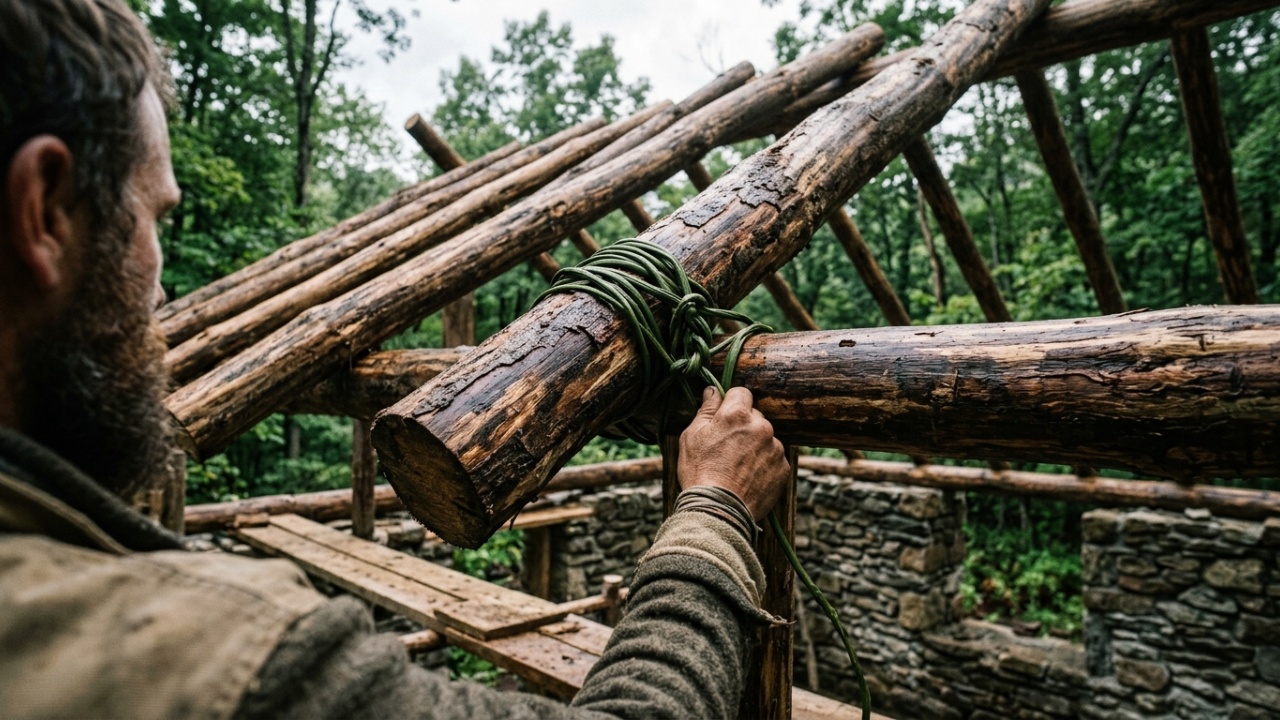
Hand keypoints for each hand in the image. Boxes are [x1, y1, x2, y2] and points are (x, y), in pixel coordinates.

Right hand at [677, 386, 788, 521]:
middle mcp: (761, 426)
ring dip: (755, 445)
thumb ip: (706, 410)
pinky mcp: (783, 468)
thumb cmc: (700, 471)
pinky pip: (774, 458)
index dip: (731, 403)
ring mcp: (775, 448)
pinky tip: (748, 477)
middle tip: (727, 447)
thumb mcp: (692, 436)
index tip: (724, 417)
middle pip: (755, 416)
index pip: (741, 393)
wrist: (718, 509)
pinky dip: (764, 464)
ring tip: (737, 466)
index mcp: (737, 414)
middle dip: (744, 426)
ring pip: (766, 438)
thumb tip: (712, 391)